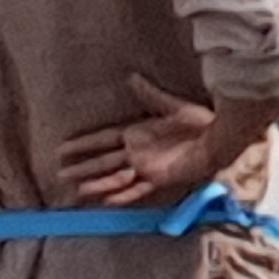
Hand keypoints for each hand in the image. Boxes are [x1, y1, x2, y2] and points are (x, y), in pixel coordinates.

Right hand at [55, 76, 223, 205]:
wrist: (218, 139)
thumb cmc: (199, 121)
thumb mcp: (172, 106)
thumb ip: (150, 94)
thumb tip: (131, 77)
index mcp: (138, 133)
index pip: (103, 139)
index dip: (83, 143)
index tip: (62, 148)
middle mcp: (137, 152)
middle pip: (103, 161)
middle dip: (83, 167)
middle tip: (60, 174)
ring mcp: (146, 167)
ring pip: (114, 177)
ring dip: (97, 184)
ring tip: (77, 190)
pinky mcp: (158, 179)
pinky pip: (136, 190)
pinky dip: (122, 195)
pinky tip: (106, 201)